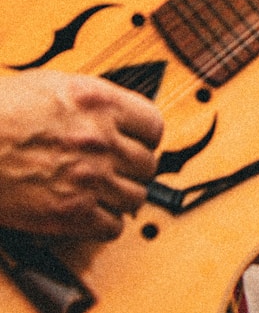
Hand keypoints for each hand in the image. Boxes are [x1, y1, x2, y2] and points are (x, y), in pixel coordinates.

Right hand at [0, 71, 163, 239]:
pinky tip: (91, 216)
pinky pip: (111, 226)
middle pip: (146, 164)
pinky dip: (104, 224)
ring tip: (103, 195)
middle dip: (132, 170)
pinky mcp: (70, 213)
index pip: (154, 126)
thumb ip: (91, 102)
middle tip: (117, 172)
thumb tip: (113, 116)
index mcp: (100, 103)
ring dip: (121, 198)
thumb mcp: (50, 86)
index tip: (137, 145)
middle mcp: (101, 139)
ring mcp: (89, 177)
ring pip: (135, 197)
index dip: (145, 138)